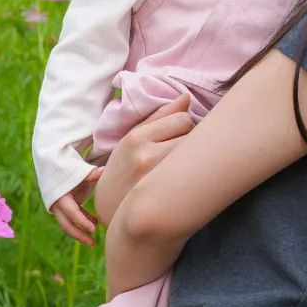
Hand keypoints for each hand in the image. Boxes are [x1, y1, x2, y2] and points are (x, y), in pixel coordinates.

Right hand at [49, 168, 103, 243]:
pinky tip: (93, 223)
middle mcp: (57, 205)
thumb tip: (104, 170)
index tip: (94, 229)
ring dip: (80, 232)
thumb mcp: (78, 172)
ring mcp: (58, 208)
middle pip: (67, 225)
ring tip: (94, 240)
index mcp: (60, 197)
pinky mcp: (62, 209)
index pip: (72, 213)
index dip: (82, 222)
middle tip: (93, 243)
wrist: (52, 167)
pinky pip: (71, 220)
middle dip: (79, 236)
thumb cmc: (68, 169)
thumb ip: (90, 174)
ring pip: (68, 225)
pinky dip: (81, 222)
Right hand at [94, 94, 194, 228]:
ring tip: (184, 165)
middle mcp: (147, 156)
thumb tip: (187, 97)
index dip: (185, 126)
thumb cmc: (123, 169)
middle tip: (182, 152)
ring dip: (196, 157)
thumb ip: (160, 117)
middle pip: (193, 137)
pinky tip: (188, 180)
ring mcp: (158, 178)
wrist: (110, 210)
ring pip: (196, 156)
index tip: (179, 136)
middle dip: (192, 141)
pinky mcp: (167, 197)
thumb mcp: (132, 139)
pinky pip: (195, 177)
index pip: (182, 119)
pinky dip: (196, 175)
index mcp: (136, 138)